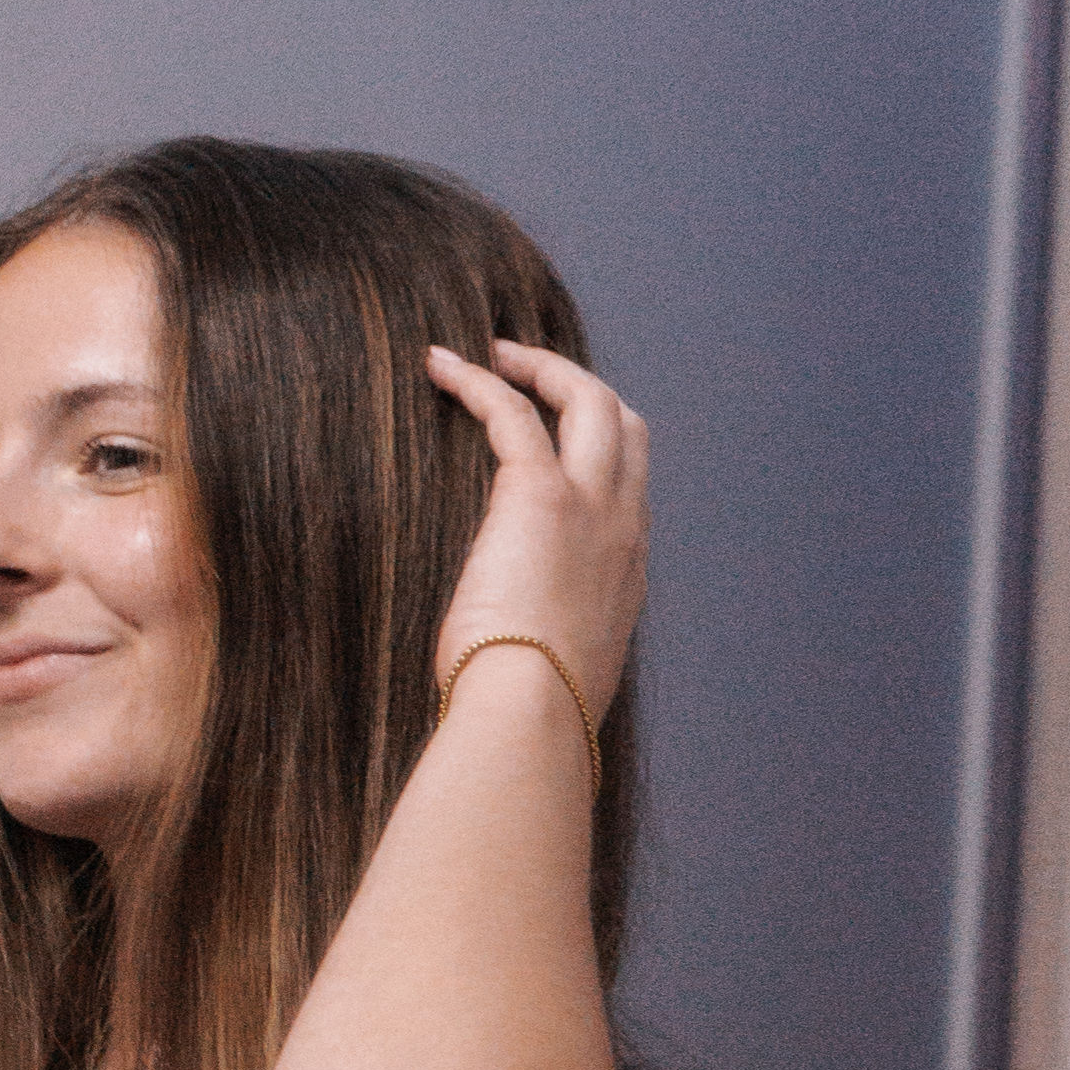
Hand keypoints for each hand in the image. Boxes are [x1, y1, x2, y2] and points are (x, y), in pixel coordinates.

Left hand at [425, 337, 646, 733]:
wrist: (534, 714)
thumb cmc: (530, 711)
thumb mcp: (556, 669)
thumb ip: (547, 642)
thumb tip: (511, 658)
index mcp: (627, 570)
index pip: (628, 486)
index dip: (597, 452)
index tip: (556, 443)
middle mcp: (624, 527)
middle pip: (625, 424)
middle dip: (582, 388)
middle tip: (529, 374)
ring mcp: (592, 506)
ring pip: (589, 400)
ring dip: (541, 368)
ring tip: (490, 354)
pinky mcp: (541, 496)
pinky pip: (513, 412)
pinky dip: (479, 382)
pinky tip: (441, 366)